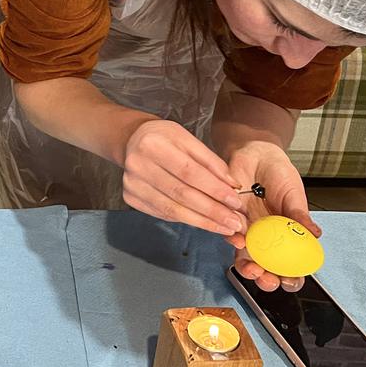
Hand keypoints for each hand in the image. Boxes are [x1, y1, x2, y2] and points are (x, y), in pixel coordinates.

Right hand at [120, 119, 247, 236]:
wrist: (132, 140)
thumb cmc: (164, 138)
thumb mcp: (188, 139)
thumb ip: (211, 162)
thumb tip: (232, 186)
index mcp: (153, 145)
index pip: (189, 172)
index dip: (214, 189)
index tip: (235, 202)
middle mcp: (138, 165)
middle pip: (181, 194)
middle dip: (212, 211)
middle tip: (234, 222)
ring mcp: (132, 184)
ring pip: (172, 210)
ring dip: (202, 222)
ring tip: (224, 228)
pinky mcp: (130, 198)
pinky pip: (163, 214)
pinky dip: (186, 220)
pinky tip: (203, 223)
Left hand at [226, 140, 321, 292]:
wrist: (255, 154)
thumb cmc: (278, 175)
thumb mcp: (294, 194)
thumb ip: (300, 215)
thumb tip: (315, 234)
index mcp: (287, 236)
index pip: (290, 264)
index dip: (290, 278)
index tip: (290, 281)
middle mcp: (267, 238)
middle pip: (266, 268)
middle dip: (265, 280)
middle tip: (266, 280)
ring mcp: (248, 231)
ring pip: (245, 258)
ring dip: (246, 267)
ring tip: (250, 267)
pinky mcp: (230, 219)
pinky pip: (229, 234)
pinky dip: (233, 238)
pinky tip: (238, 237)